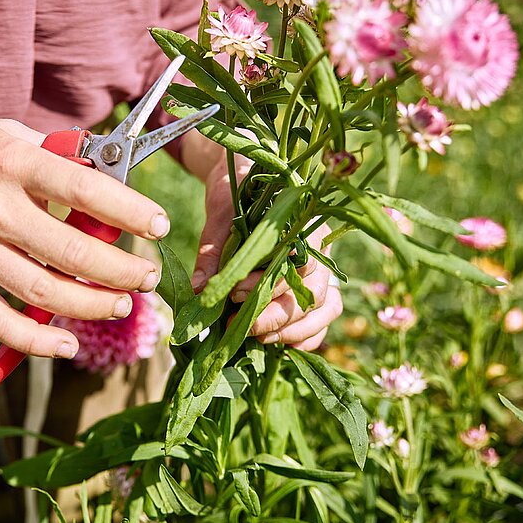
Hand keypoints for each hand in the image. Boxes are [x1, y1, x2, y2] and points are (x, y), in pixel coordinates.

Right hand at [0, 119, 167, 358]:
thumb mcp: (7, 135)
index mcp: (14, 163)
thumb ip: (58, 156)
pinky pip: (0, 322)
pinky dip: (36, 341)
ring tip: (121, 303)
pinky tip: (66, 342)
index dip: (131, 212)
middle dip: (123, 270)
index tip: (159, 226)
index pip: (87, 191)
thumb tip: (110, 175)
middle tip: (147, 276)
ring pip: (44, 292)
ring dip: (92, 305)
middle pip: (74, 253)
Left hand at [191, 152, 341, 349]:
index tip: (233, 294)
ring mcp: (320, 269)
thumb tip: (198, 290)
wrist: (243, 178)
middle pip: (314, 293)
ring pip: (324, 310)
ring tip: (257, 339)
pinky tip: (276, 344)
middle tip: (239, 325)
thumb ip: (213, 251)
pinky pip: (321, 318)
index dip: (267, 286)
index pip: (298, 265)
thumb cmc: (236, 192)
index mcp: (304, 225)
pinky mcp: (311, 286)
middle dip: (277, 316)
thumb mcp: (221, 214)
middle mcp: (320, 249)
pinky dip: (304, 336)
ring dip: (293, 331)